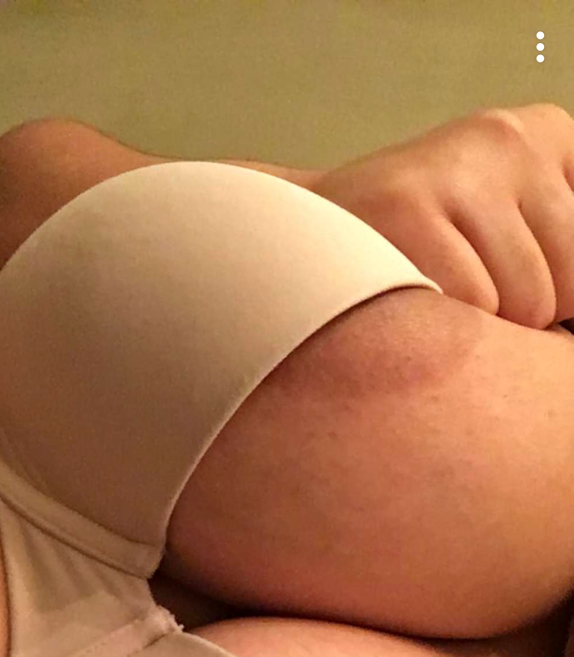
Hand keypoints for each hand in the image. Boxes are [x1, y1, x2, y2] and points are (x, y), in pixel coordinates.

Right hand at [312, 103, 573, 328]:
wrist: (305, 237)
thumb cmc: (417, 250)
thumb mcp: (504, 224)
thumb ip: (556, 251)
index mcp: (547, 135)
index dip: (563, 293)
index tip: (521, 285)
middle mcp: (509, 138)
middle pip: (573, 278)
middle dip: (529, 311)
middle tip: (469, 292)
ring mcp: (460, 168)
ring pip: (530, 302)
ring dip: (486, 326)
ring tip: (440, 294)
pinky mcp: (411, 205)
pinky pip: (475, 306)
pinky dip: (445, 326)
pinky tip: (414, 298)